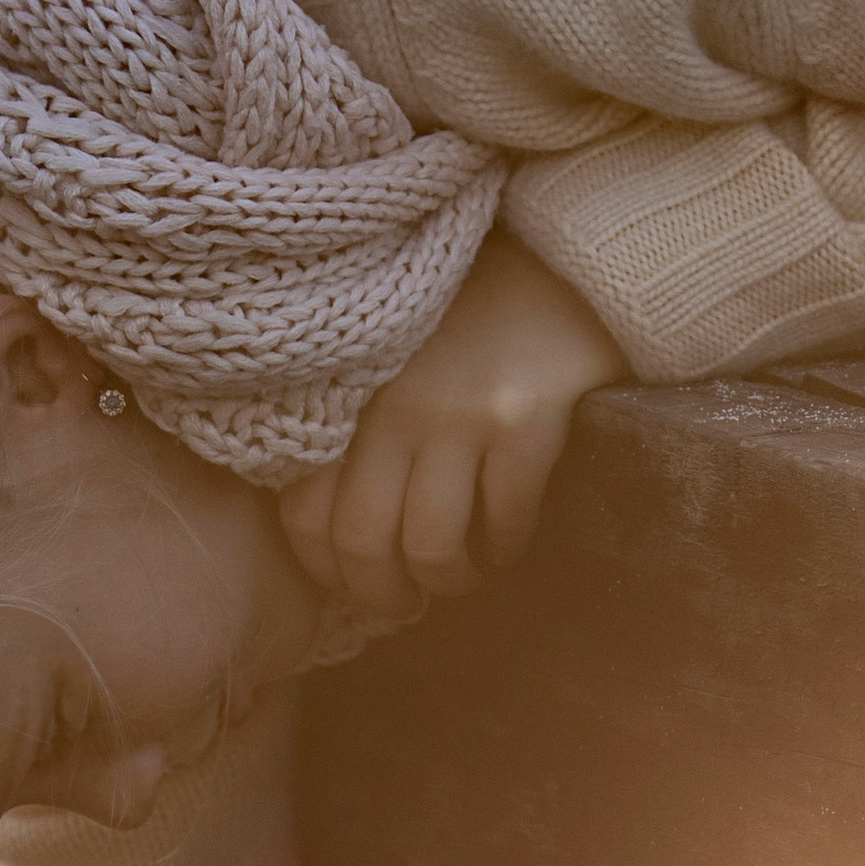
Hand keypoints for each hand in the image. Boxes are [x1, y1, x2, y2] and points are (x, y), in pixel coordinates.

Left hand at [277, 231, 622, 627]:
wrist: (561, 263)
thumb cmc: (464, 322)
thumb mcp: (384, 366)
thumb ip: (350, 430)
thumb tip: (336, 538)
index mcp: (345, 398)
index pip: (304, 517)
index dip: (327, 571)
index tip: (353, 584)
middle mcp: (388, 409)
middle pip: (363, 545)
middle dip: (385, 595)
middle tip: (408, 602)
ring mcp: (455, 416)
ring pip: (432, 548)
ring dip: (448, 582)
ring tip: (461, 577)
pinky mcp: (522, 424)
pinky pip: (504, 521)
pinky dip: (505, 550)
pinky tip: (507, 544)